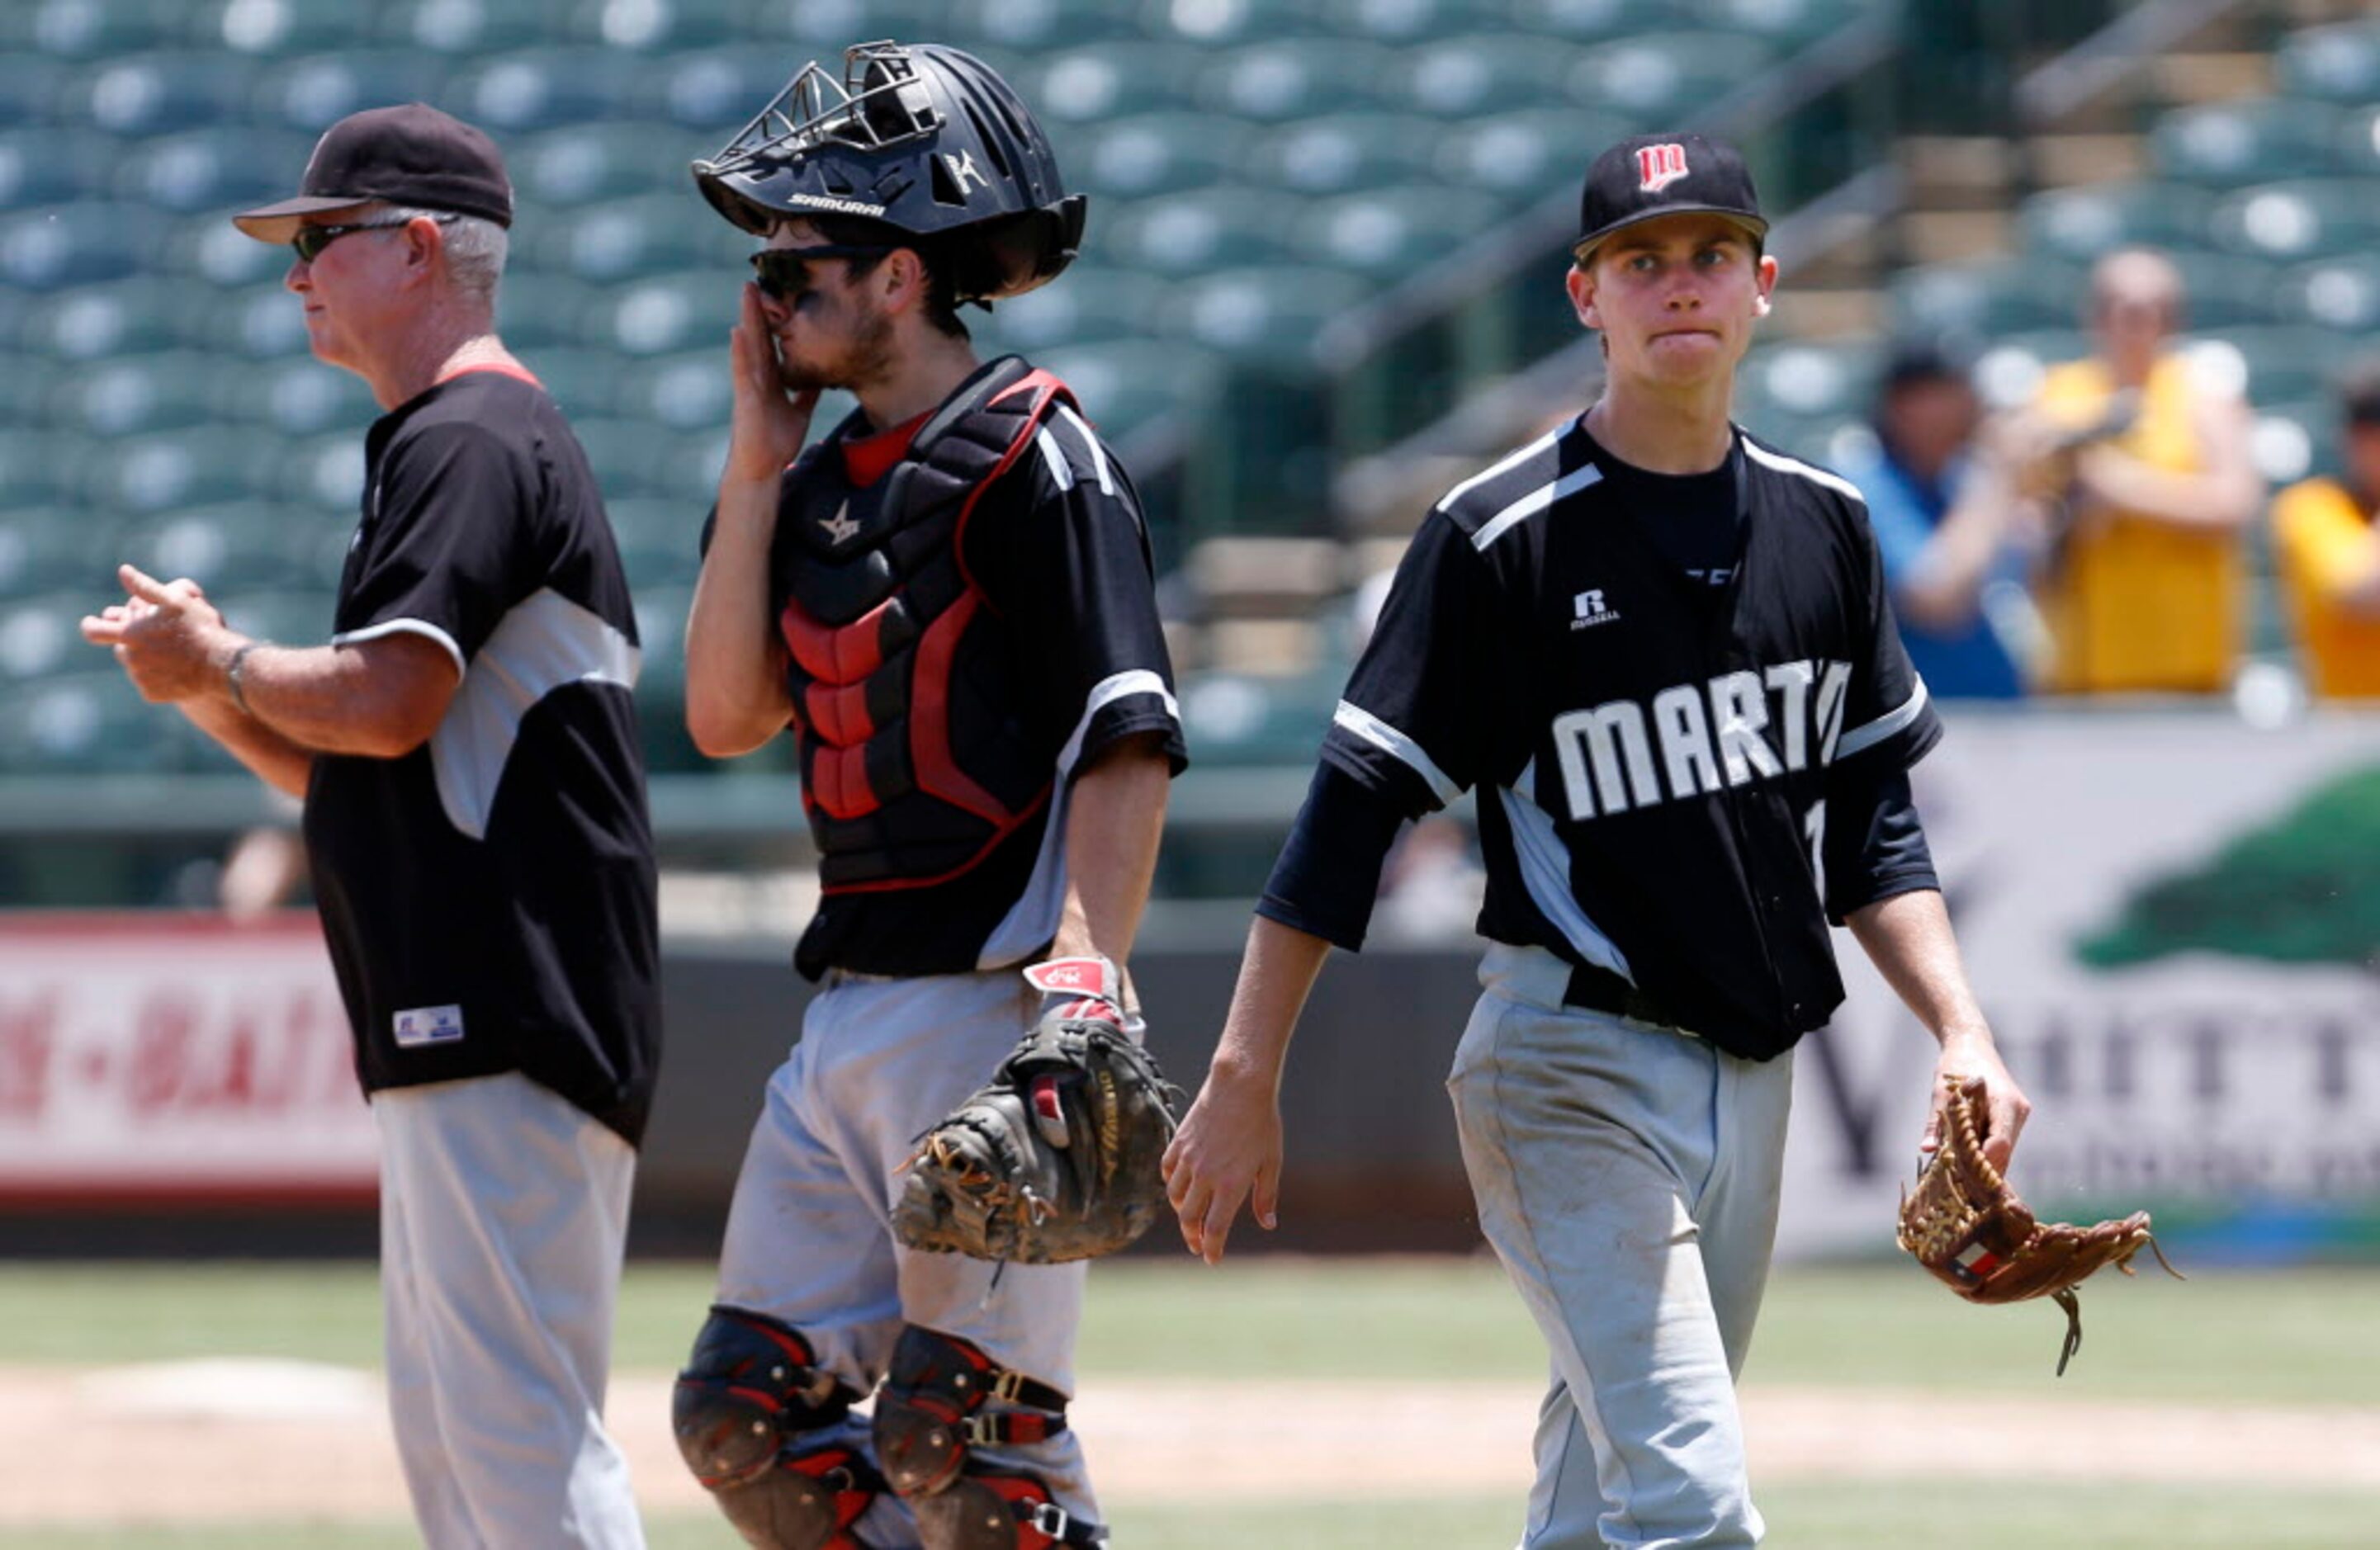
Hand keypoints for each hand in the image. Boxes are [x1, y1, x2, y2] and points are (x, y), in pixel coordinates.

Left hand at [79, 564, 239, 702]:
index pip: (95, 631)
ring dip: (147, 660)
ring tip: (173, 655)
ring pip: (136, 667)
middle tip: (158, 639)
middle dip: (133, 643)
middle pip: (121, 649)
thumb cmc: (199, 629)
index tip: (92, 623)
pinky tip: (177, 671)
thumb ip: (145, 587)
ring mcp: (141, 678)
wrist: (222, 665)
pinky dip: (158, 678)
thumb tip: (123, 571)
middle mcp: (131, 658)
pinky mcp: (152, 694)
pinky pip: (148, 684)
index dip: (91, 625)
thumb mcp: (174, 601)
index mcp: (129, 634)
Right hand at [721, 282, 819, 485]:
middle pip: (758, 337)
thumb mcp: (799, 412)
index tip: (776, 296)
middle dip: (757, 310)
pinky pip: (741, 370)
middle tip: (755, 280)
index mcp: (770, 380)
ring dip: (747, 318)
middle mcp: (757, 378)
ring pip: (749, 345)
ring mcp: (749, 385)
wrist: (763, 467)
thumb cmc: (776, 442)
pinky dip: (740, 351)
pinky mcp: (745, 398)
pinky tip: (738, 331)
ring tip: (746, 292)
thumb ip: (806, 394)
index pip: (771, 344)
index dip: (773, 321)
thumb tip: (820, 380)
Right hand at [1161, 1063, 1282, 1265]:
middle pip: (1189, 1219)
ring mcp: (1188, 1159)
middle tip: (1198, 1245)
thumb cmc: (1262, 1124)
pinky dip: (1172, 1185)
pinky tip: (1181, 1187)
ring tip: (1192, 1215)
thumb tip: (1268, 1224)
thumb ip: (1266, 1197)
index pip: (1214, 1229)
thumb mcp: (1271, 1162)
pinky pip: (1168, 1173)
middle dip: (1193, 1237)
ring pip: (1176, 1197)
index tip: (1211, 1259)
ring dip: (1183, 1212)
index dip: (1211, 1249)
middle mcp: (1205, 1176)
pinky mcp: (1178, 1143)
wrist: (1240, 1086)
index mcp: (1231, 1185)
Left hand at [1923, 1033, 2030, 1173]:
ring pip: (2004, 1151)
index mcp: (2005, 1102)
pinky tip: (1967, 1164)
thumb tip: (1926, 1148)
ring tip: (1961, 1179)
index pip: (2000, 1143)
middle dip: (1982, 1169)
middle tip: (1959, 1187)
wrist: (1972, 1044)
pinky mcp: (2013, 1118)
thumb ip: (1936, 1122)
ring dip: (1984, 1163)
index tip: (1964, 1178)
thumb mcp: (1941, 1092)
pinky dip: (1986, 1153)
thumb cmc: (1955, 1065)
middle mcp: (2017, 1111)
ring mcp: (2018, 1116)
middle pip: (2003, 1152)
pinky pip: (2002, 1143)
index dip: (1983, 1163)